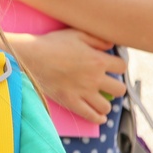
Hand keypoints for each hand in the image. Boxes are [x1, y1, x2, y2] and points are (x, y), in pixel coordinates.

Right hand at [9, 28, 126, 123]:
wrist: (30, 57)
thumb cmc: (52, 43)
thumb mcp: (77, 34)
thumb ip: (97, 39)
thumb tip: (111, 45)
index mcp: (98, 60)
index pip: (122, 67)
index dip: (118, 66)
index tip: (111, 67)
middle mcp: (94, 78)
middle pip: (120, 89)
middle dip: (116, 86)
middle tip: (106, 84)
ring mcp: (83, 92)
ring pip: (107, 106)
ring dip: (105, 102)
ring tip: (99, 99)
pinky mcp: (70, 102)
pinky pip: (91, 116)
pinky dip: (98, 118)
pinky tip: (99, 116)